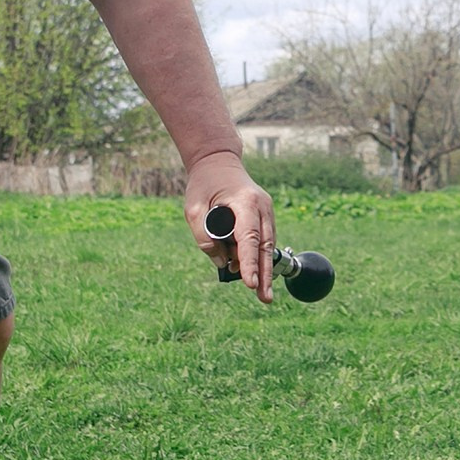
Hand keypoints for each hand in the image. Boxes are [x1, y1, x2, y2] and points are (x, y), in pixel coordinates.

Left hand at [186, 153, 274, 303]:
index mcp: (245, 202)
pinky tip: (252, 272)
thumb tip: (221, 263)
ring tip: (260, 293)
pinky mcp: (264, 215)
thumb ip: (204, 238)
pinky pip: (263, 239)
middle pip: (265, 246)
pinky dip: (257, 255)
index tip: (250, 284)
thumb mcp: (193, 210)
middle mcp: (261, 206)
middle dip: (264, 274)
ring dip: (262, 268)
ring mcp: (266, 210)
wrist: (217, 161)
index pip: (249, 238)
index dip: (250, 263)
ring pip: (266, 245)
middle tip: (264, 299)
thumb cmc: (203, 184)